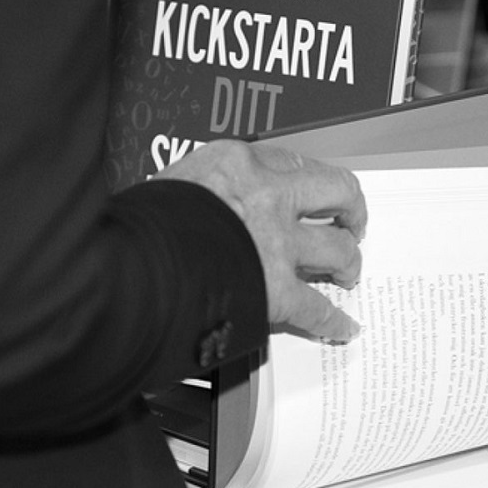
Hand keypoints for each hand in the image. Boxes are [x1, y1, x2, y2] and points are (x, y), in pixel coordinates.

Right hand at [158, 140, 366, 342]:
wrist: (137, 264)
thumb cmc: (145, 223)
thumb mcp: (172, 182)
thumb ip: (202, 188)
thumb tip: (203, 201)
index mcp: (238, 164)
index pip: (292, 161)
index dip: (309, 179)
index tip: (313, 188)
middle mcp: (268, 197)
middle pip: (336, 191)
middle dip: (351, 209)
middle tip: (350, 222)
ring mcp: (278, 244)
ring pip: (338, 249)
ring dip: (348, 263)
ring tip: (346, 272)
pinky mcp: (278, 290)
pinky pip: (318, 309)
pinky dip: (334, 321)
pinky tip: (343, 326)